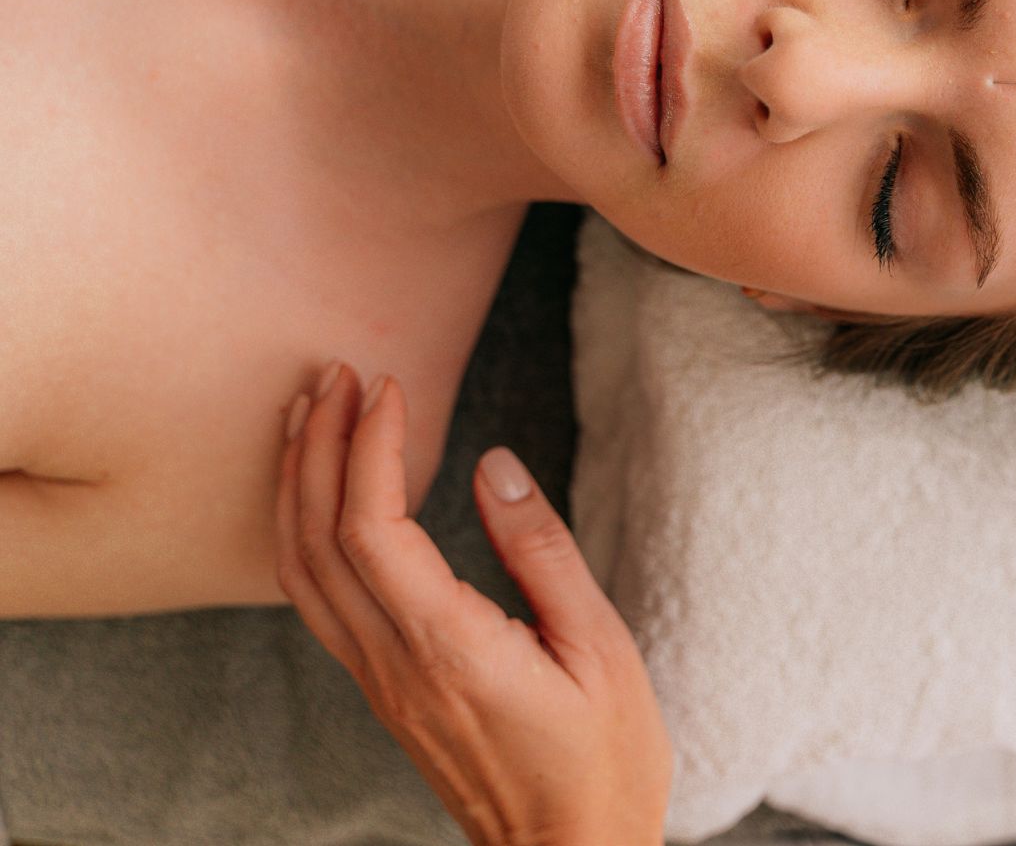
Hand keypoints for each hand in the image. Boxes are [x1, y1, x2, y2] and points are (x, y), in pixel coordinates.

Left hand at [277, 362, 671, 845]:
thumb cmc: (602, 759)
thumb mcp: (598, 646)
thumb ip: (541, 552)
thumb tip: (494, 464)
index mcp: (448, 646)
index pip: (372, 528)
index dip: (368, 446)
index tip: (389, 385)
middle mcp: (394, 663)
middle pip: (315, 539)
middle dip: (316, 444)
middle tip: (334, 371)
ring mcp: (379, 682)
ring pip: (300, 571)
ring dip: (296, 483)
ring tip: (308, 413)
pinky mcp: (384, 690)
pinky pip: (317, 600)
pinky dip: (304, 531)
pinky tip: (321, 496)